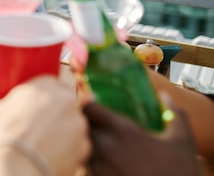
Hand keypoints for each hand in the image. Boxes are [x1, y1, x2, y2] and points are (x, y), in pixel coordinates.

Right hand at [0, 76, 89, 175]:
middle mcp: (68, 102)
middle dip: (51, 111)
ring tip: (39, 141)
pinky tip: (47, 153)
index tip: (32, 103)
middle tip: (34, 122)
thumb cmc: (0, 138)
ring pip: (70, 123)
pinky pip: (75, 144)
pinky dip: (65, 148)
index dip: (40, 93)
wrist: (13, 170)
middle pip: (63, 102)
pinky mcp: (84, 149)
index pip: (50, 81)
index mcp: (47, 85)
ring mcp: (78, 126)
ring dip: (59, 129)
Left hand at [84, 92, 199, 175]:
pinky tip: (105, 165)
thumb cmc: (180, 171)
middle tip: (95, 126)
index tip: (93, 107)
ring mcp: (99, 168)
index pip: (87, 108)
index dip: (88, 105)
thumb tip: (164, 96)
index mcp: (123, 131)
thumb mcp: (183, 140)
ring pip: (80, 149)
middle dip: (85, 124)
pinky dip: (90, 165)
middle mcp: (106, 147)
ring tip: (101, 147)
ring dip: (86, 145)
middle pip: (80, 128)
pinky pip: (85, 169)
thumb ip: (175, 113)